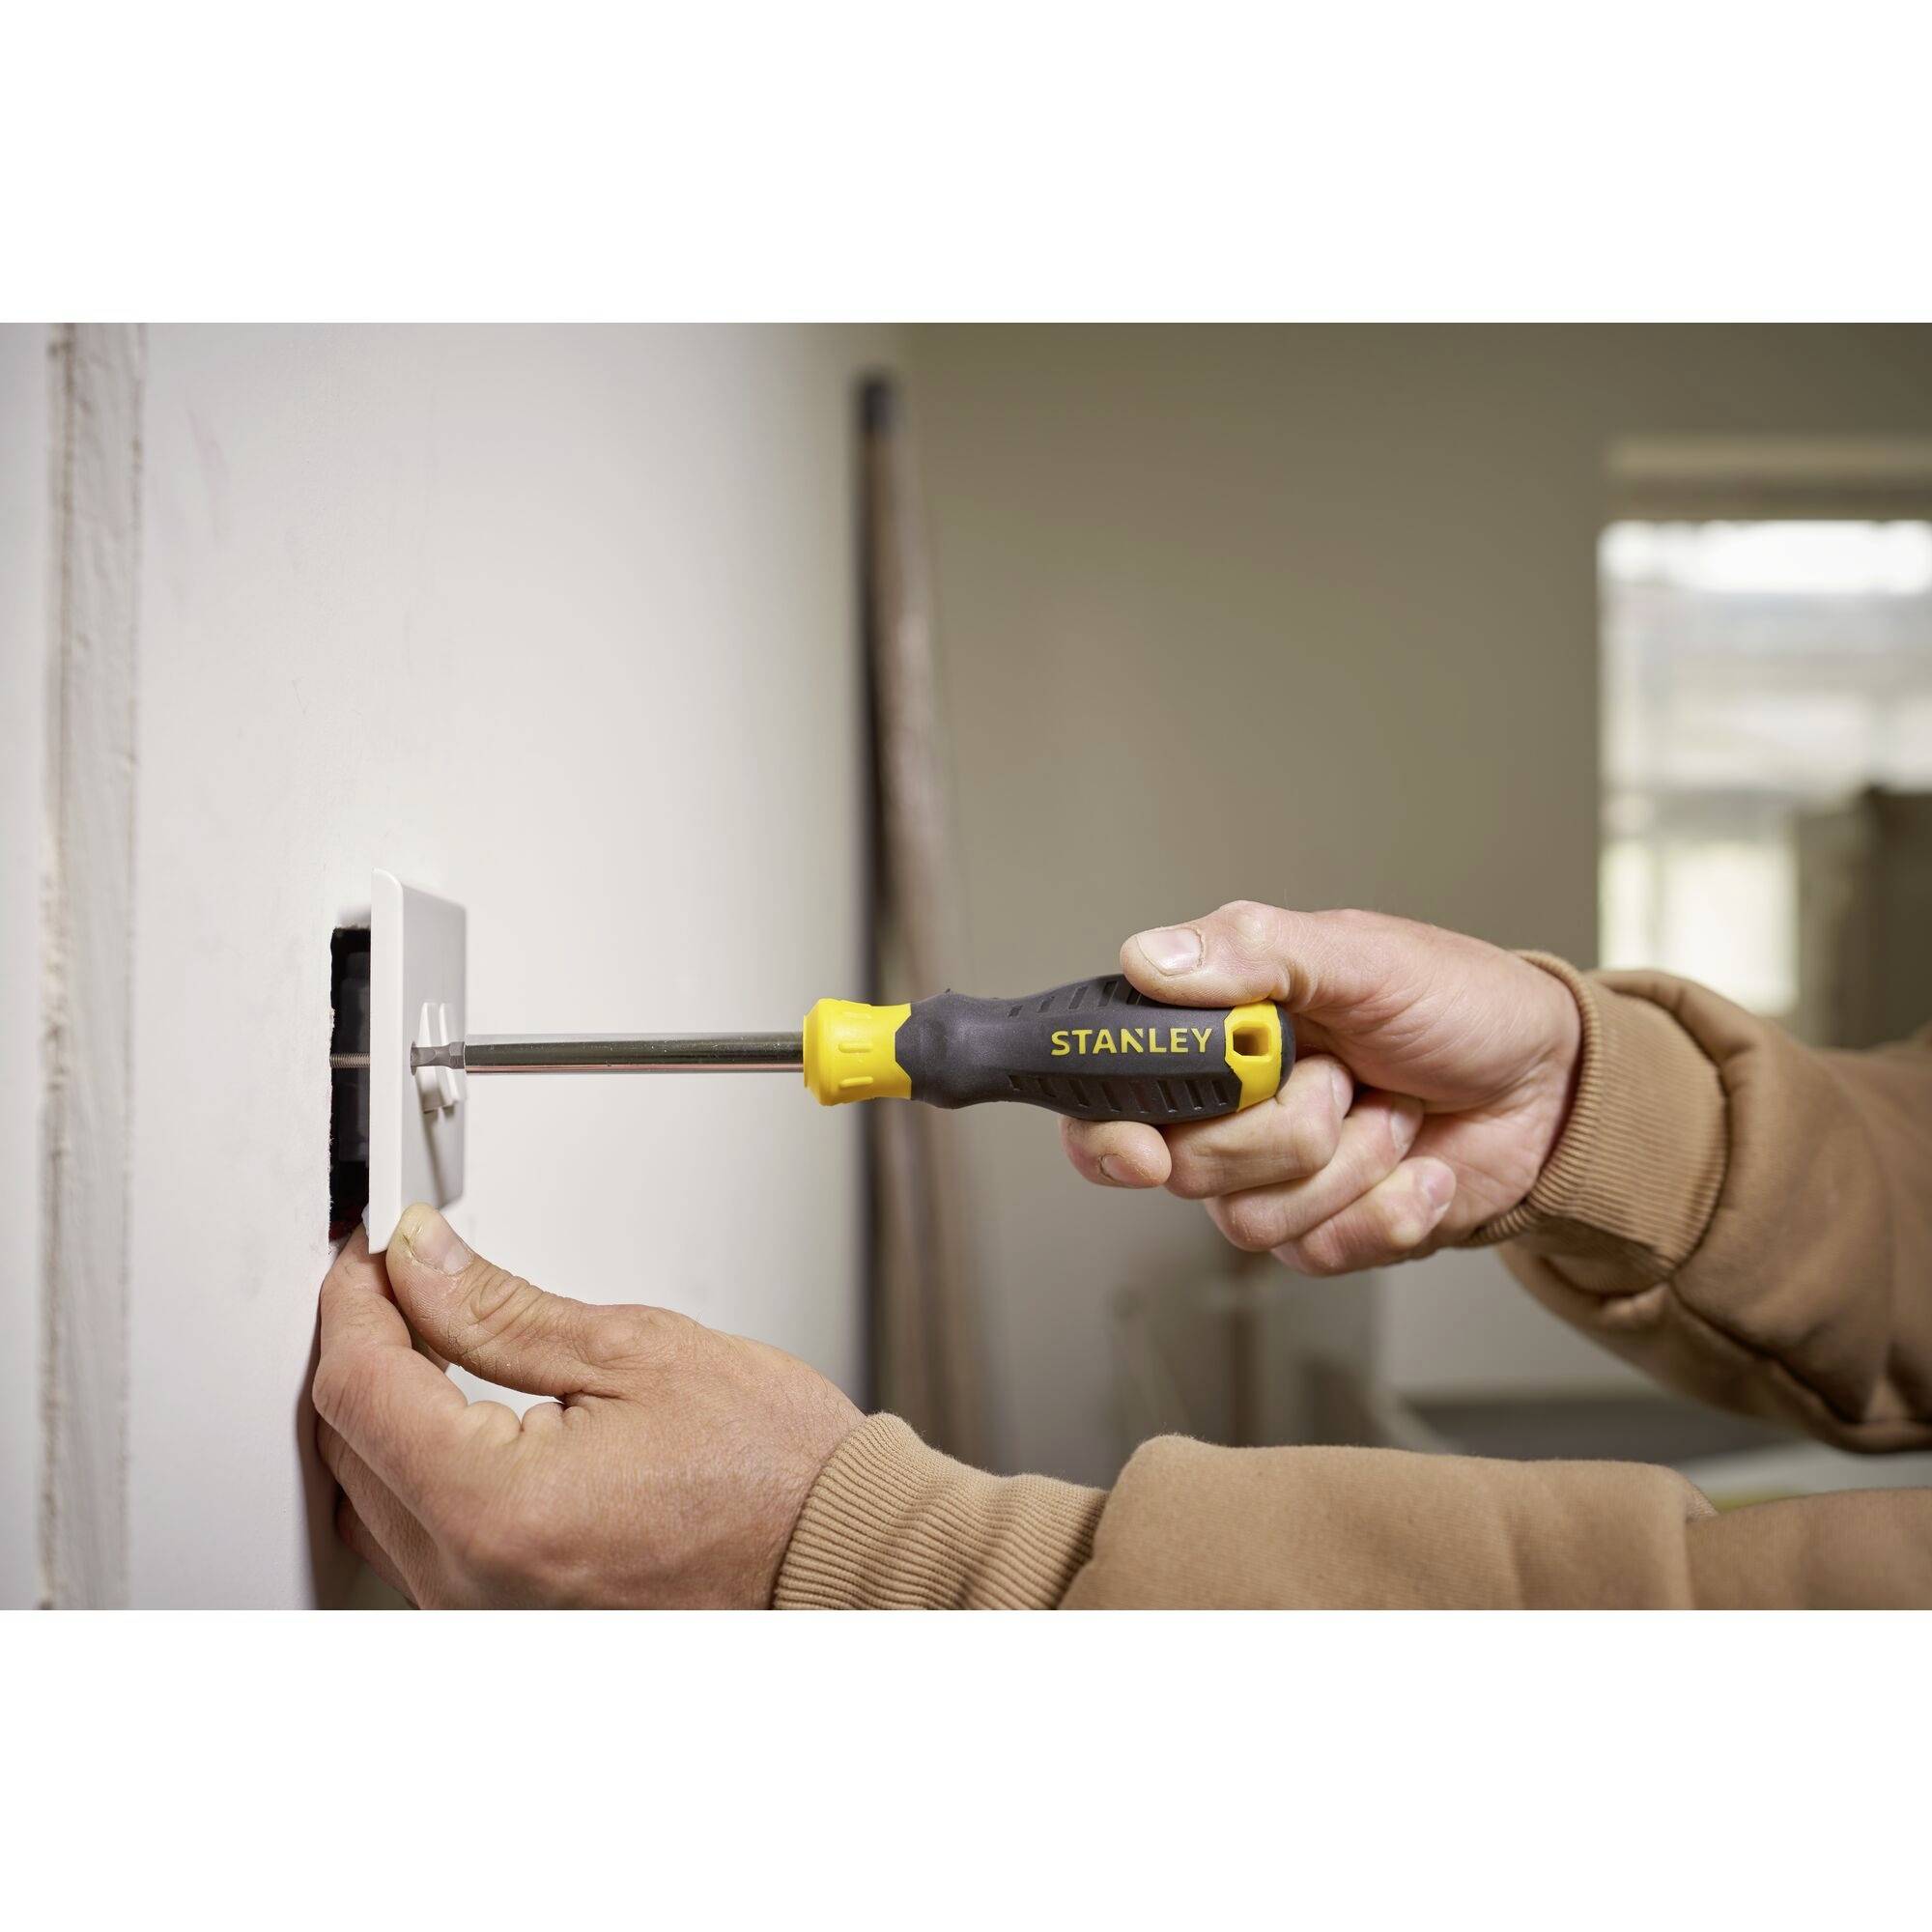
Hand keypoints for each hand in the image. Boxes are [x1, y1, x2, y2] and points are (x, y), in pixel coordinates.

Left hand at [311, 1208, 860, 1606]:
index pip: (360, 1388)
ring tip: (431, 1334)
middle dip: (363, 1346)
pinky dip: (417, 1466)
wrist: (834, 1555)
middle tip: (405, 1277)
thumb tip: (420, 1261)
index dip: (357, 1300)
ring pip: (370, 1496)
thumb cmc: (771, 1473)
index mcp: (497, 1511)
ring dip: (382, 1410)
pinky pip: (415, 1542)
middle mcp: (471, 1585)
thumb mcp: (632, 1351)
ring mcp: (483, 1615)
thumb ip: (498, 1308)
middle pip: (347, 1445)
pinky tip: (456, 1412)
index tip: (376, 1254)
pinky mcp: (504, 1622)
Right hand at [1062, 902, 1581, 1274]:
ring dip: (1349, 1165)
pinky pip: (1319, 1253)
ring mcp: (1273, 1179)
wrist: (1548, 1081)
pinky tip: (1422, 1166)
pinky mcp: (1326, 1232)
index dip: (1107, 1135)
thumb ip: (1252, 951)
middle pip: (1185, 1168)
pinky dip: (1389, 1209)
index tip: (1145, 1149)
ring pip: (1251, 1220)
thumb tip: (1149, 960)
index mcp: (1210, 1036)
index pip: (1105, 1098)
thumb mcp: (1356, 956)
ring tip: (1393, 1112)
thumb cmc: (1453, 1002)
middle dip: (1284, 1129)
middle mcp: (1226, 1112)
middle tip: (1341, 1076)